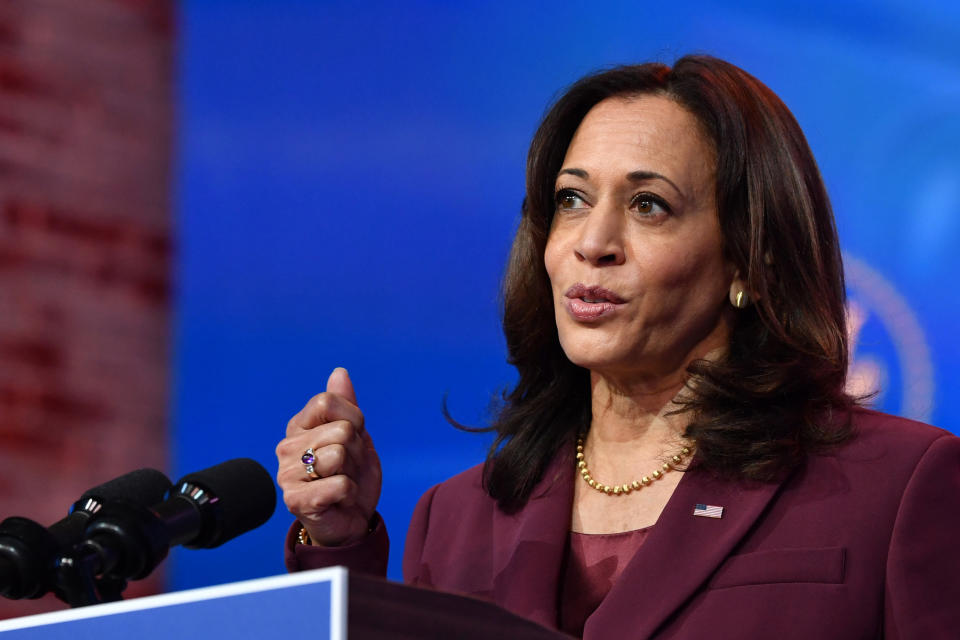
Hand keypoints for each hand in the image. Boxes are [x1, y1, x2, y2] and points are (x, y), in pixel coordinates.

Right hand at [276, 368, 381, 545]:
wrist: (350, 519)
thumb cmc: (351, 474)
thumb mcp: (356, 435)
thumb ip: (346, 404)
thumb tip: (339, 373)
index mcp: (299, 427)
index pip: (327, 401)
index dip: (353, 419)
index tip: (352, 438)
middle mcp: (287, 447)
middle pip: (341, 430)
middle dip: (356, 451)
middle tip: (347, 468)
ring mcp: (287, 474)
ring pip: (340, 454)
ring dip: (353, 472)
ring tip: (343, 483)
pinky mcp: (295, 500)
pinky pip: (340, 484)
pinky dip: (349, 493)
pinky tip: (339, 500)